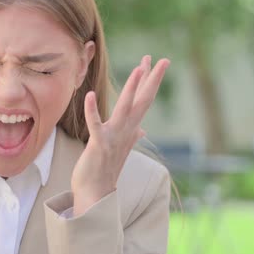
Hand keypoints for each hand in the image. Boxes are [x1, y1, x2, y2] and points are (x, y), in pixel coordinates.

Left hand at [71, 55, 169, 215]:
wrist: (96, 194)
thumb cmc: (105, 170)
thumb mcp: (121, 150)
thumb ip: (132, 136)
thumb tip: (142, 130)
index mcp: (129, 130)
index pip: (143, 101)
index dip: (149, 81)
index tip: (155, 62)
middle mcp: (125, 131)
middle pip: (142, 101)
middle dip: (151, 80)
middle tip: (162, 60)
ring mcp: (113, 138)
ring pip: (125, 109)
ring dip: (132, 89)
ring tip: (139, 68)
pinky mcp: (98, 145)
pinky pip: (95, 125)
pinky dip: (92, 110)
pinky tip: (90, 94)